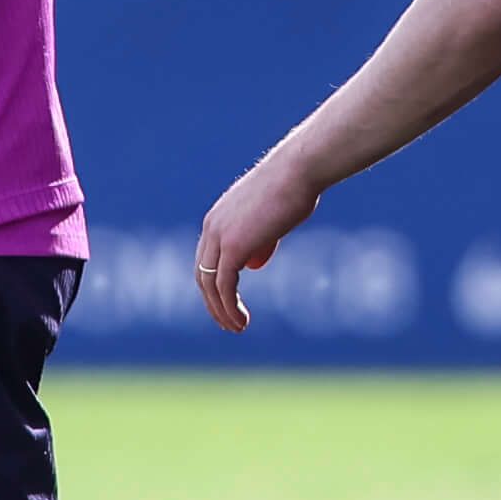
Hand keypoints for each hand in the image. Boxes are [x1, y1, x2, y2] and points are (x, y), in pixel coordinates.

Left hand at [193, 147, 324, 332]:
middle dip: (213, 302)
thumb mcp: (272, 217)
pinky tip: (242, 321)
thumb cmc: (294, 188)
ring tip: (236, 328)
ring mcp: (220, 236)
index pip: (206, 259)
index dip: (214, 284)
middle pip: (203, 275)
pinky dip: (229, 306)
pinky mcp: (233, 246)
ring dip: (221, 310)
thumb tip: (254, 263)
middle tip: (228, 322)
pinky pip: (224, 285)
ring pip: (210, 284)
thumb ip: (260, 239)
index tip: (227, 303)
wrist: (297, 171)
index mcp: (217, 219)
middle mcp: (212, 228)